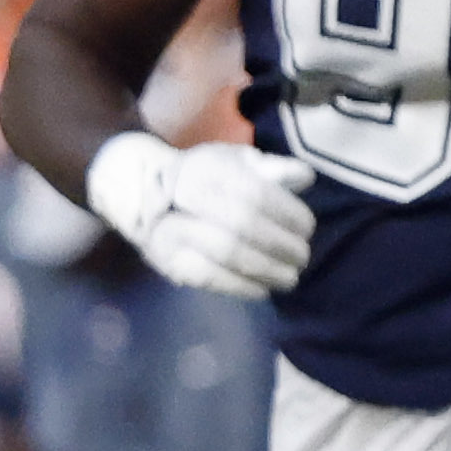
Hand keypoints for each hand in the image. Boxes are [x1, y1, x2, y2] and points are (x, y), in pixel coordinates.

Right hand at [86, 132, 314, 297]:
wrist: (143, 196)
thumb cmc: (204, 179)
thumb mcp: (235, 161)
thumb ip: (270, 169)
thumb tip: (304, 178)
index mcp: (205, 168)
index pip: (255, 193)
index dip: (287, 214)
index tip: (307, 228)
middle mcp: (183, 198)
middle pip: (242, 225)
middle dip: (280, 245)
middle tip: (302, 256)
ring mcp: (171, 232)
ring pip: (226, 253)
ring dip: (266, 269)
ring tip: (290, 277)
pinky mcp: (168, 262)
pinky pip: (209, 278)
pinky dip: (241, 287)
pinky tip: (263, 289)